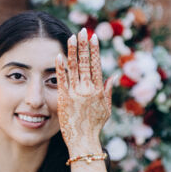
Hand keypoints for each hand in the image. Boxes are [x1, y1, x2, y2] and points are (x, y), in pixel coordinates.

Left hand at [55, 27, 113, 151]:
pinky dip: (60, 67)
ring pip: (74, 68)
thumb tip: (113, 77)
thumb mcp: (106, 110)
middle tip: (82, 30)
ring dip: (72, 51)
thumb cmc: (95, 127)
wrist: (83, 141)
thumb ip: (108, 92)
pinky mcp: (63, 99)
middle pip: (86, 62)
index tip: (93, 37)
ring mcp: (75, 93)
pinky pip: (61, 80)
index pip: (97, 65)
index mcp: (99, 90)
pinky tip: (58, 55)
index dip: (95, 50)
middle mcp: (88, 89)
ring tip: (70, 37)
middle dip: (83, 45)